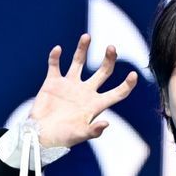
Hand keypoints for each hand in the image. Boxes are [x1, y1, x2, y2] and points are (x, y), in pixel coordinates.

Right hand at [28, 33, 137, 147]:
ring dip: (83, 49)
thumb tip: (107, 124)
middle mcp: (85, 92)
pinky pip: (55, 65)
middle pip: (103, 72)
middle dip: (109, 59)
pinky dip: (55, 57)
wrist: (41, 135)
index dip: (127, 85)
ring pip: (79, 62)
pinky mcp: (53, 82)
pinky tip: (58, 50)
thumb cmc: (62, 138)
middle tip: (111, 47)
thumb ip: (94, 130)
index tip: (134, 75)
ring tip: (87, 36)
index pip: (117, 93)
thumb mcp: (80, 135)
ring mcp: (69, 85)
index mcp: (95, 105)